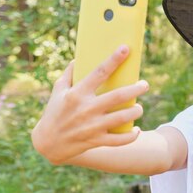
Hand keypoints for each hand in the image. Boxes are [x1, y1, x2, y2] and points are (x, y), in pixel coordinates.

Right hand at [31, 45, 148, 163]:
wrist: (48, 143)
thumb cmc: (54, 112)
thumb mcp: (58, 91)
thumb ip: (69, 74)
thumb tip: (79, 58)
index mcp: (77, 93)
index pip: (99, 72)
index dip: (114, 59)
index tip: (125, 49)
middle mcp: (86, 108)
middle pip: (118, 96)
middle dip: (135, 89)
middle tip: (144, 85)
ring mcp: (92, 126)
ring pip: (122, 117)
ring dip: (136, 111)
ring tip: (139, 107)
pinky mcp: (96, 140)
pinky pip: (119, 140)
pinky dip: (131, 135)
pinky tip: (136, 129)